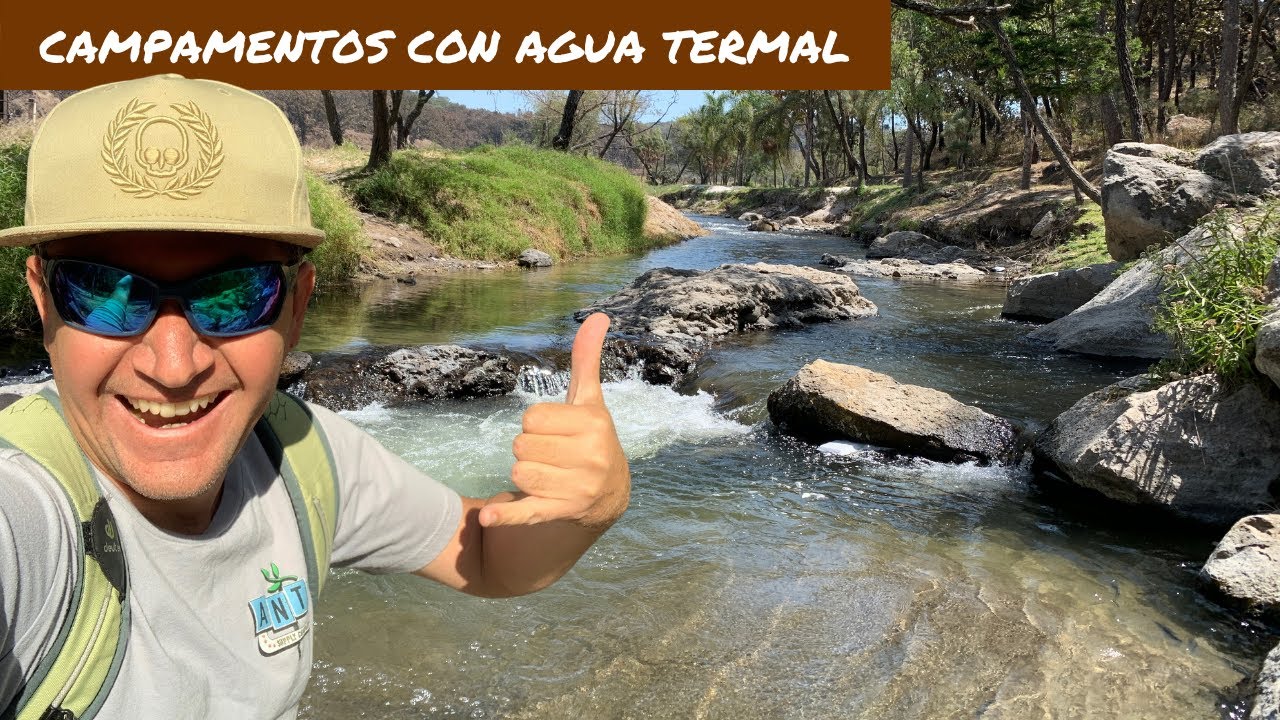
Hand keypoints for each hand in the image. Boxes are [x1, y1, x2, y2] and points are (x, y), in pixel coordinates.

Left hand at [479, 313, 630, 530]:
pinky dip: (507, 514)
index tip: (554, 431)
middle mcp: (589, 456)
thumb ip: (587, 360)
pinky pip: (527, 511)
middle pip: (521, 445)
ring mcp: (577, 487)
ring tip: (547, 475)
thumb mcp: (590, 401)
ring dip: (523, 475)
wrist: (611, 495)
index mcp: (592, 424)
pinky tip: (488, 515)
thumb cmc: (592, 439)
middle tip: (551, 454)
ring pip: (518, 473)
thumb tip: (597, 316)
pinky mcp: (562, 512)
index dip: (536, 423)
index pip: (532, 417)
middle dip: (529, 449)